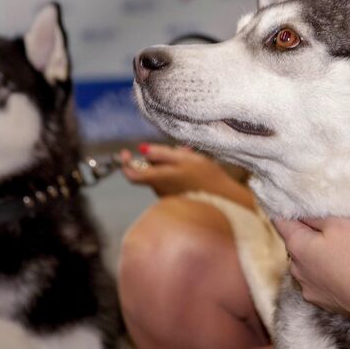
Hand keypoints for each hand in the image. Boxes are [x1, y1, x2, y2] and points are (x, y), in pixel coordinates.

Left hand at [119, 144, 253, 206]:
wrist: (224, 202)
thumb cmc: (205, 178)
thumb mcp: (183, 158)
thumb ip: (161, 154)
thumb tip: (141, 149)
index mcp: (158, 178)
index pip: (131, 174)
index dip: (125, 162)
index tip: (126, 151)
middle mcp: (159, 190)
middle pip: (149, 171)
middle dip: (159, 158)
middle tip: (177, 148)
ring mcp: (168, 196)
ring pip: (162, 175)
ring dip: (172, 164)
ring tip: (191, 155)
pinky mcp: (178, 199)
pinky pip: (172, 182)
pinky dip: (179, 173)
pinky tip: (196, 168)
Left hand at [273, 217, 349, 318]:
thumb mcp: (338, 223)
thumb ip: (314, 216)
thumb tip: (300, 215)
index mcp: (296, 245)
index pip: (280, 222)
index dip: (288, 211)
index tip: (299, 206)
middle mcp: (296, 268)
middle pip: (294, 242)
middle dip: (307, 233)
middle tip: (331, 228)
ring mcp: (307, 286)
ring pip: (305, 262)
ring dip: (316, 255)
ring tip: (340, 251)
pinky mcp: (320, 300)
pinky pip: (317, 280)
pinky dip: (325, 273)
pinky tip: (342, 270)